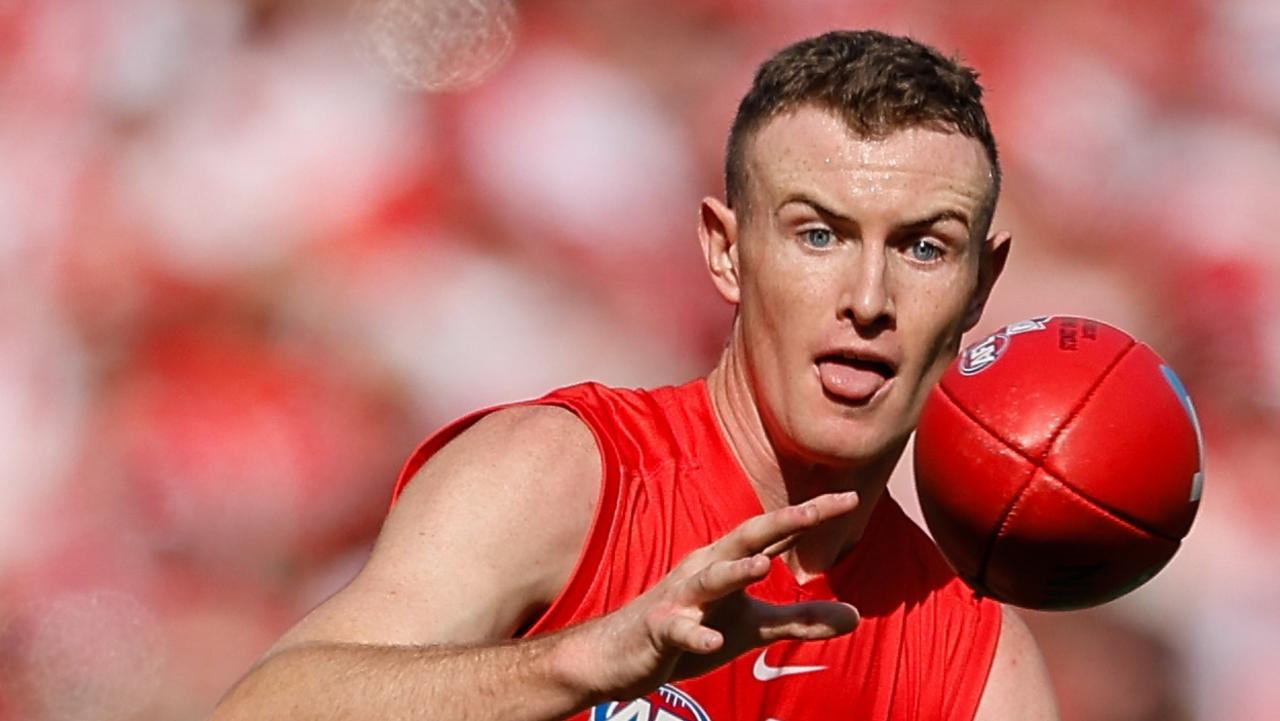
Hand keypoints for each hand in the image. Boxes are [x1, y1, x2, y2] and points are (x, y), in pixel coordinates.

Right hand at [570, 491, 861, 703]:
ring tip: (763, 567)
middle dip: (780, 523)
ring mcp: (681, 597)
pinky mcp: (659, 628)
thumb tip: (857, 616)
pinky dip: (695, 634)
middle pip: (746, 539)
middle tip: (815, 511)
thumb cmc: (691, 625)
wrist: (619, 652)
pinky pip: (678, 630)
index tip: (852, 497)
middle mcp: (706, 568)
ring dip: (735, 572)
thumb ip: (801, 619)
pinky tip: (711, 643)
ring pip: (710, 579)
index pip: (776, 533)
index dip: (810, 515)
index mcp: (730, 561)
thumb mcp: (753, 626)